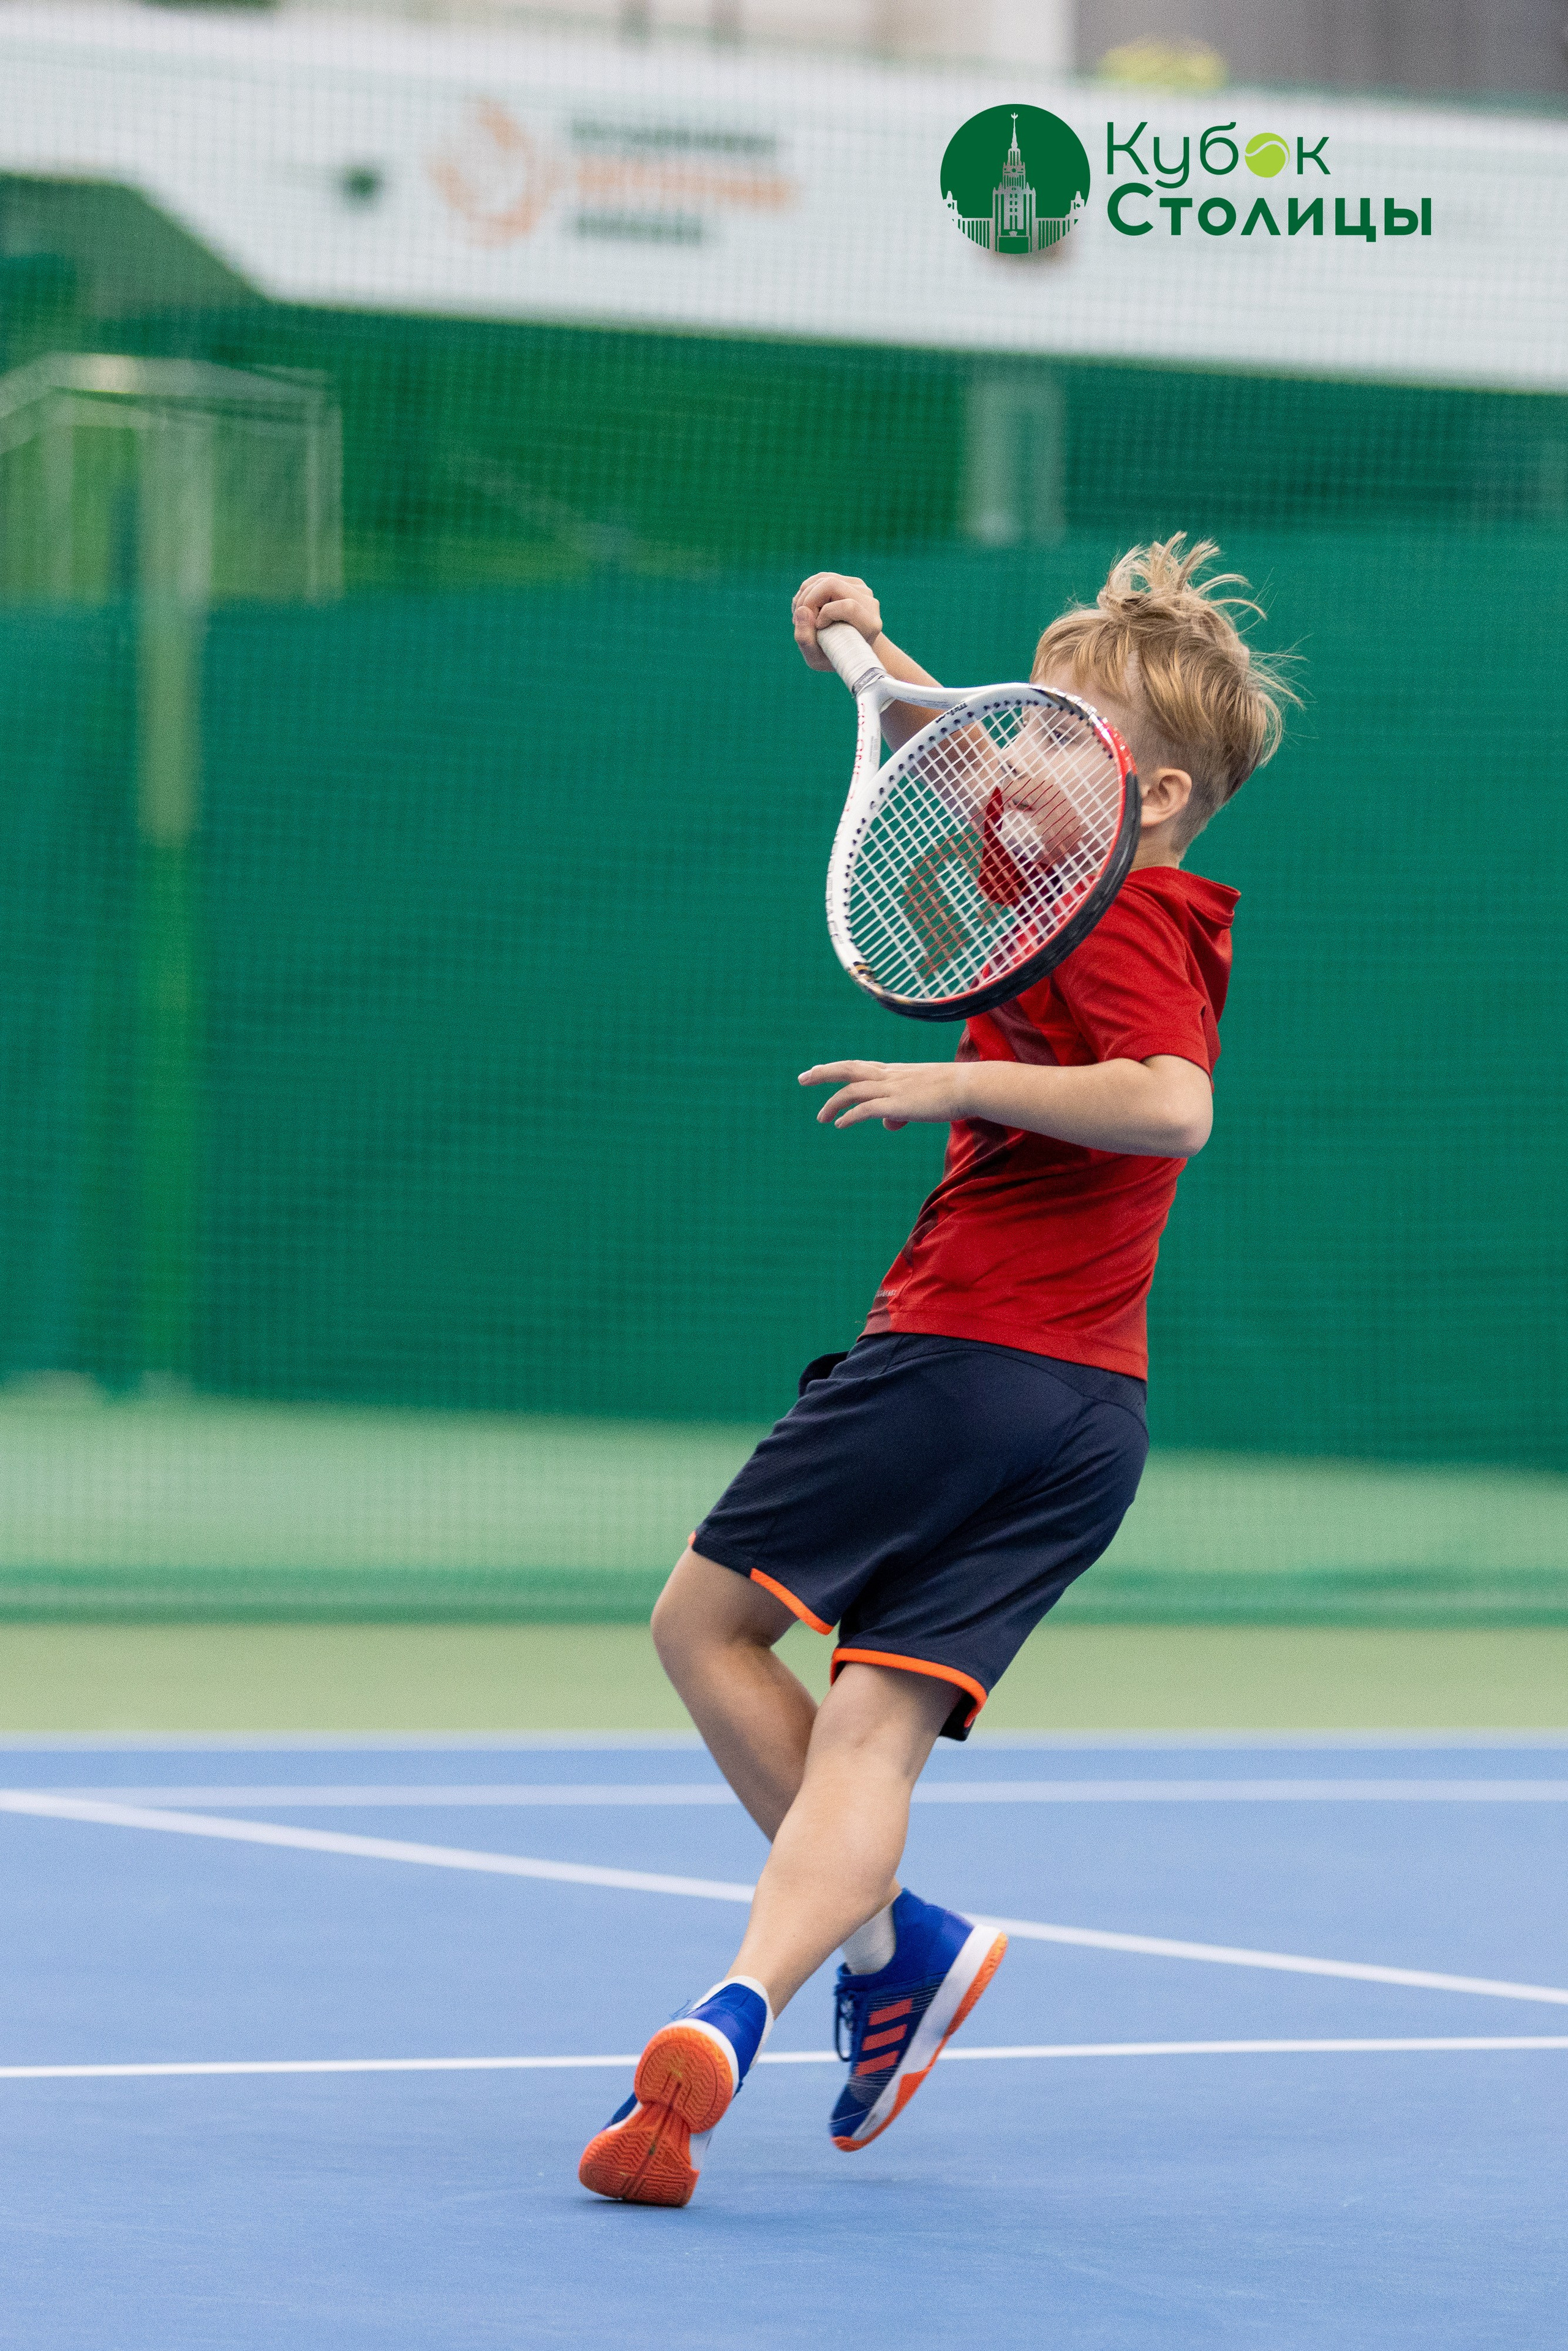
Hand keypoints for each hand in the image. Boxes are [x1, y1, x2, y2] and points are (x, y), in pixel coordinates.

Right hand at [792, 573, 882, 671]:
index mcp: (870, 625)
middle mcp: (870, 603)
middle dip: (808, 600)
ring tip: (801, 615)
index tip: (818, 627)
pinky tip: (805, 607)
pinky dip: (806, 590)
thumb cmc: (832, 655)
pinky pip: (821, 577)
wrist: (848, 648)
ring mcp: (862, 589)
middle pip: (831, 585)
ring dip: (804, 595)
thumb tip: (802, 610)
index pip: (848, 606)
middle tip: (800, 619)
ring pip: (823, 579)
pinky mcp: (850, 582)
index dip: (826, 613)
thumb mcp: (815, 658)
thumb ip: (806, 640)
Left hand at [800, 1059, 967, 1131]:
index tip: (819, 1071)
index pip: (860, 1066)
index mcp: (895, 1071)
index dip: (838, 1069)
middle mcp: (889, 1076)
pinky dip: (850, 1115)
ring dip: (833, 1103)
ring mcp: (892, 1088)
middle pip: (848, 1069)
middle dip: (823, 1073)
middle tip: (803, 1078)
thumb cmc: (952, 1092)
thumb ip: (901, 1109)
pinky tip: (840, 1124)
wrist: (970, 1087)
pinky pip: (865, 1108)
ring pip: (852, 1090)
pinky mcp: (898, 1104)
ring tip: (821, 1118)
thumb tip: (887, 1124)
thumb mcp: (922, 1098)